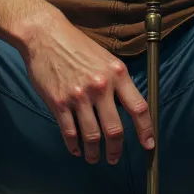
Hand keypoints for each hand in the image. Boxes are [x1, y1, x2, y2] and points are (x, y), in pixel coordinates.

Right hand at [22, 19, 153, 163]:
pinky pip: (69, 132)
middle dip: (116, 150)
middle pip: (115, 129)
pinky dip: (74, 145)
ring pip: (92, 136)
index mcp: (117, 74)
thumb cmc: (77, 45)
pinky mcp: (58, 102)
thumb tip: (128, 106)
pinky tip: (76, 149)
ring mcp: (78, 96)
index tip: (148, 145)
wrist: (45, 35)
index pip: (139, 108)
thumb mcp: (106, 58)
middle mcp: (100, 87)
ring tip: (93, 158)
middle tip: (114, 158)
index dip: (146, 130)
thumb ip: (118, 81)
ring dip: (94, 153)